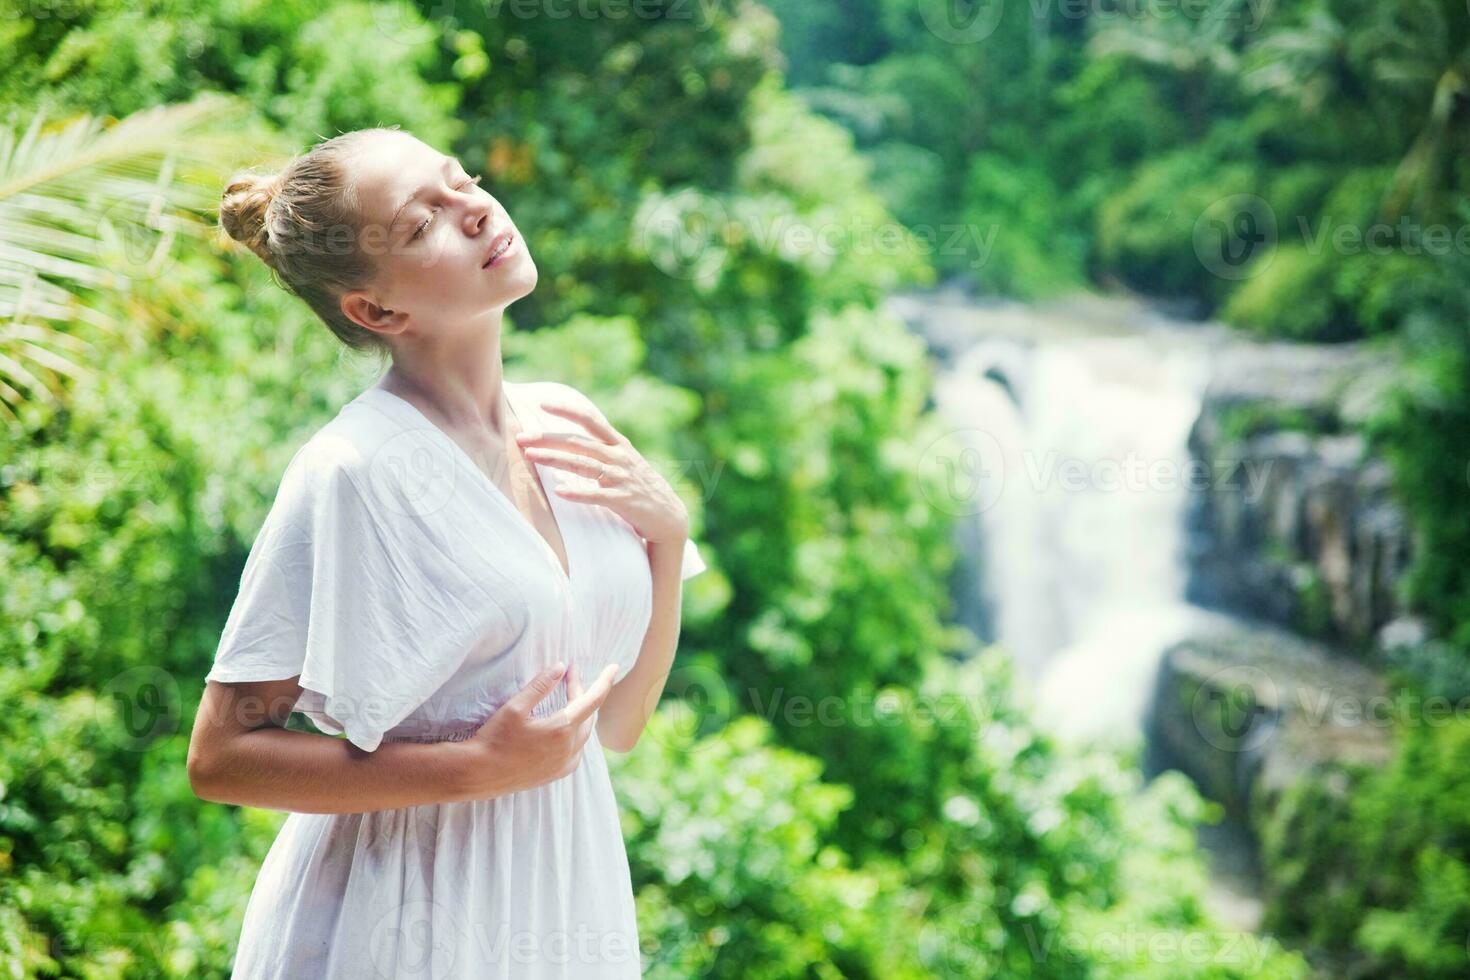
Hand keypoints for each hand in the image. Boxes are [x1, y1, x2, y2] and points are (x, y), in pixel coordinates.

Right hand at [460, 660, 618, 798]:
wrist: (478, 774)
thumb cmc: (494, 739)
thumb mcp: (515, 707)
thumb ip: (540, 686)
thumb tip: (561, 667)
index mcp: (562, 729)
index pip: (593, 699)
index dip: (604, 681)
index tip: (613, 666)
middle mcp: (568, 749)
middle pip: (587, 714)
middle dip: (581, 692)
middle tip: (569, 676)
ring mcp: (564, 765)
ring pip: (584, 733)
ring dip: (580, 713)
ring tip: (569, 696)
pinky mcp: (556, 774)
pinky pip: (577, 751)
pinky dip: (577, 734)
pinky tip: (567, 727)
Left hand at [516, 397, 690, 544]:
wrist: (670, 517)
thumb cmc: (640, 488)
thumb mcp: (624, 462)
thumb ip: (601, 450)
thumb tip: (569, 441)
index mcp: (619, 445)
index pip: (591, 420)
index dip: (567, 410)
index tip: (543, 404)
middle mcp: (620, 457)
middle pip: (580, 443)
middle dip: (549, 439)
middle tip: (522, 438)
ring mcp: (622, 478)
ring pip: (584, 465)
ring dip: (556, 460)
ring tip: (532, 457)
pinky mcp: (625, 501)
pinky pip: (598, 495)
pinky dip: (579, 493)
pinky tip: (560, 492)